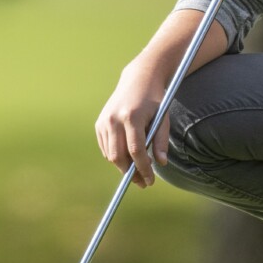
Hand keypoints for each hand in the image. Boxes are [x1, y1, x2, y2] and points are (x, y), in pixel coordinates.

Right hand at [95, 59, 168, 188]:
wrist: (138, 79)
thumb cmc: (155, 100)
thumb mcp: (163, 118)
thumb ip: (161, 141)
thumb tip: (161, 163)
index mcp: (132, 116)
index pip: (136, 150)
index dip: (143, 168)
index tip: (150, 181)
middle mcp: (114, 119)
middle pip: (119, 156)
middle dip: (131, 173)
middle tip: (143, 182)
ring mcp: (104, 121)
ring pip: (111, 154)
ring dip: (123, 167)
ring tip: (137, 173)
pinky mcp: (99, 123)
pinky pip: (106, 148)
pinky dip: (116, 157)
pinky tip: (128, 159)